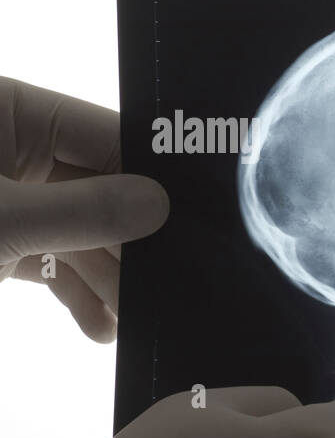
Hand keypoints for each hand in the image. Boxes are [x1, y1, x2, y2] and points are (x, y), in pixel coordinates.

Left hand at [0, 77, 168, 341]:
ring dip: (109, 278)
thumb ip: (80, 212)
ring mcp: (4, 193)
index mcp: (8, 109)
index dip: (158, 176)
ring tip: (138, 321)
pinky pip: (48, 260)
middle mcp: (10, 143)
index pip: (108, 134)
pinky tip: (100, 329)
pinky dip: (73, 293)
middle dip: (136, 241)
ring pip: (79, 231)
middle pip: (101, 186)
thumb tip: (161, 206)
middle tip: (180, 285)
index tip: (210, 218)